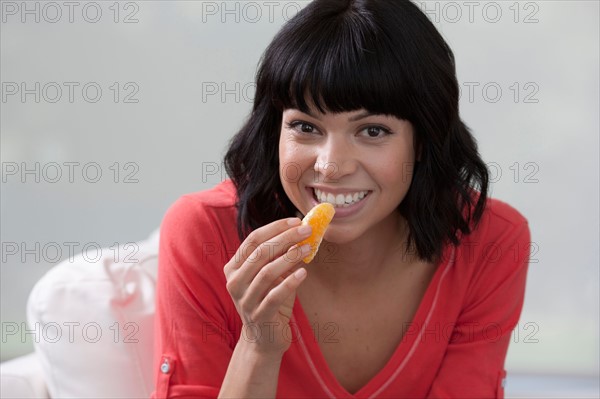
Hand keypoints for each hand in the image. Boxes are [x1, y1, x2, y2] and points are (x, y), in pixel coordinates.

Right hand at [223, 217, 311, 356]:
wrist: (264, 339)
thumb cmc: (270, 301)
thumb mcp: (274, 276)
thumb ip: (282, 256)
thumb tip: (302, 233)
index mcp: (234, 268)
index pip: (253, 240)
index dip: (275, 228)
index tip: (296, 221)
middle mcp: (235, 282)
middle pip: (260, 252)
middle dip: (285, 238)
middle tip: (307, 230)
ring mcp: (244, 300)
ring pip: (266, 272)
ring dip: (290, 257)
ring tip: (308, 249)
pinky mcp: (258, 316)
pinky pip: (275, 295)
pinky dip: (290, 282)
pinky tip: (304, 272)